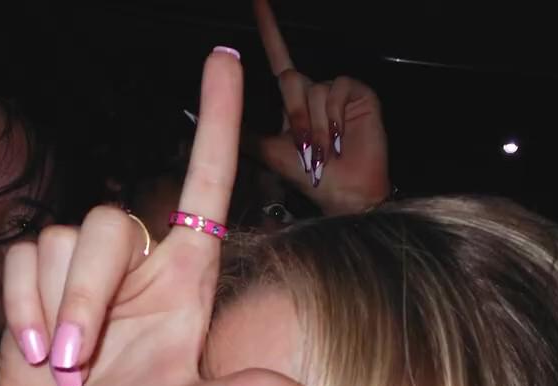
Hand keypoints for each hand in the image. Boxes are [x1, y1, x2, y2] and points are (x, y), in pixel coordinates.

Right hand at [0, 47, 318, 385]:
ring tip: (61, 369)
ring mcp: (82, 268)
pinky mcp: (31, 275)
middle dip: (86, 299)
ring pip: (60, 241)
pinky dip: (22, 312)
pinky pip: (21, 261)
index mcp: (185, 282)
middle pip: (108, 224)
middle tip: (79, 366)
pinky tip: (32, 356)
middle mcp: (137, 263)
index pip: (205, 188)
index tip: (224, 59)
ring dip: (54, 313)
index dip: (217, 123)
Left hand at [251, 0, 390, 214]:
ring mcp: (336, 90)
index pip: (279, 56)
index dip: (269, 28)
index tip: (257, 1)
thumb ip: (243, 132)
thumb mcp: (268, 151)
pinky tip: (341, 137)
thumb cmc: (309, 177)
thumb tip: (200, 118)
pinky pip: (336, 89)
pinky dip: (334, 117)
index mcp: (293, 99)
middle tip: (304, 148)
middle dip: (293, 117)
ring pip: (313, 89)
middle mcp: (313, 89)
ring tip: (325, 151)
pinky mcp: (357, 93)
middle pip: (290, 79)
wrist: (343, 193)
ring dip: (315, 126)